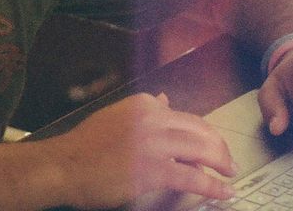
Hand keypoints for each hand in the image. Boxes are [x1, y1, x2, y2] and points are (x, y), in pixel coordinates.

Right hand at [52, 92, 237, 209]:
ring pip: (201, 150)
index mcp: (144, 104)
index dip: (204, 134)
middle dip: (219, 148)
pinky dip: (213, 185)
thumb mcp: (116, 117)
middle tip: (228, 162)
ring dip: (221, 164)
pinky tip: (222, 191)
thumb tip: (165, 100)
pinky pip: (192, 176)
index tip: (211, 146)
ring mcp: (153, 143)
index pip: (186, 117)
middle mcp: (152, 117)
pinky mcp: (153, 169)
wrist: (63, 166)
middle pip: (200, 130)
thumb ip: (144, 111)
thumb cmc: (85, 146)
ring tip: (229, 175)